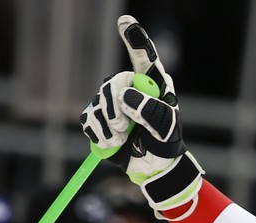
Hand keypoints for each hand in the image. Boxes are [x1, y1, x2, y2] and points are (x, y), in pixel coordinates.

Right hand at [80, 15, 203, 219]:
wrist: (153, 167)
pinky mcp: (99, 118)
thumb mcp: (167, 130)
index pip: (144, 59)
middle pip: (113, 83)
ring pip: (99, 102)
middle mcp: (131, 88)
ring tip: (125, 138)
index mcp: (153, 85)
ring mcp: (112, 102)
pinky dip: (99, 134)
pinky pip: (88, 119)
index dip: (135, 39)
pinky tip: (113, 143)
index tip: (125, 22)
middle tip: (126, 127)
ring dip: (110, 126)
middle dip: (116, 108)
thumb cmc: (166, 144)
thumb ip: (151, 112)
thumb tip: (125, 96)